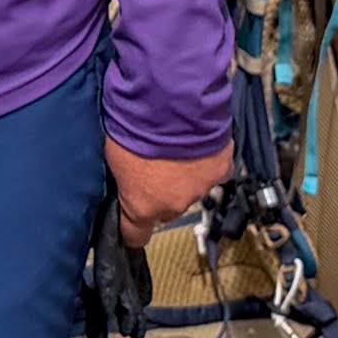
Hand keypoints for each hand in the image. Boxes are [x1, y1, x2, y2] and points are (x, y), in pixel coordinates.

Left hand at [107, 138, 230, 239]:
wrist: (171, 103)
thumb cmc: (133, 127)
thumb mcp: (115, 156)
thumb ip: (127, 178)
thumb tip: (131, 180)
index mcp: (143, 206)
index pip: (136, 234)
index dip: (133, 228)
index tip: (130, 223)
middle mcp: (174, 205)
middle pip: (168, 210)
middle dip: (162, 194)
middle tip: (155, 168)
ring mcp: (201, 188)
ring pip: (193, 190)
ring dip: (185, 175)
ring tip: (179, 149)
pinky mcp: (222, 168)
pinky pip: (215, 170)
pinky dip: (208, 160)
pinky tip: (201, 143)